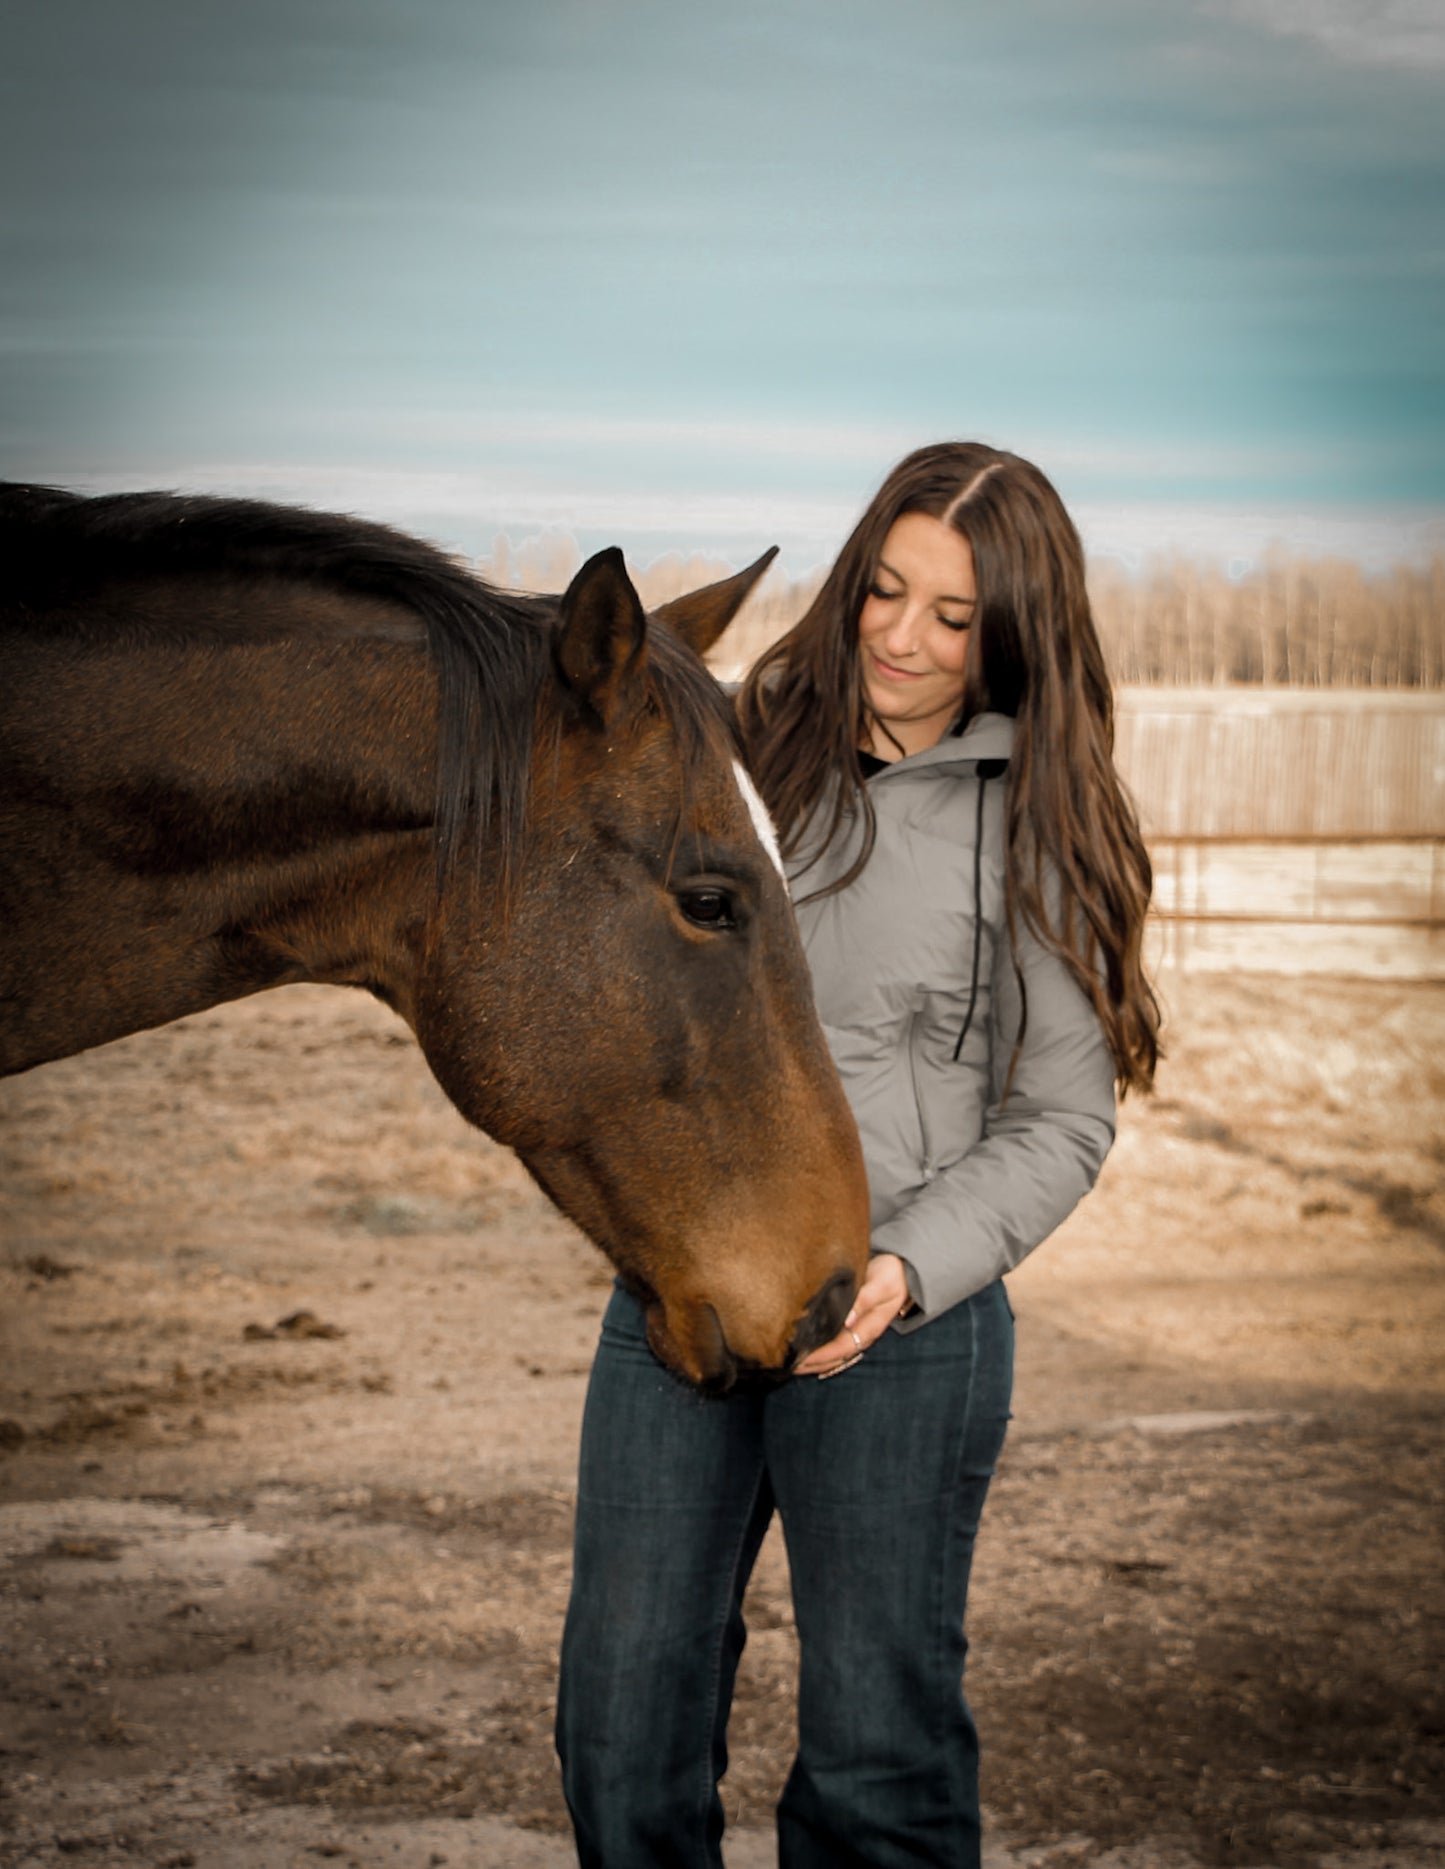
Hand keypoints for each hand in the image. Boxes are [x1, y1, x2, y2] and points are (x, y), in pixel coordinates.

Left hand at [794, 1253, 912, 1377]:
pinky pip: (833, 1342)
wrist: (902, 1270)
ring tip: (790, 1362)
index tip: (801, 1358)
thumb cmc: (891, 1275)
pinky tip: (803, 1348)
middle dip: (812, 1362)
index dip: (821, 1356)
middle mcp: (861, 1333)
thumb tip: (847, 1319)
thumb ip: (865, 1300)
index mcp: (870, 1327)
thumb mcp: (881, 1284)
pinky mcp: (850, 1323)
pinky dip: (818, 1349)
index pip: (841, 1348)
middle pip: (835, 1356)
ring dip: (813, 1360)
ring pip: (833, 1352)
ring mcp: (856, 1330)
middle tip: (787, 1364)